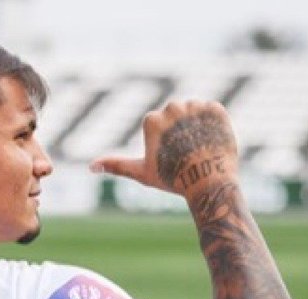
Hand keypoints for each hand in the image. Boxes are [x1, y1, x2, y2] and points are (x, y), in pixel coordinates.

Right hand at [90, 100, 238, 198]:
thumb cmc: (173, 179)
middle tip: (187, 153)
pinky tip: (212, 140)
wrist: (209, 182)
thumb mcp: (142, 172)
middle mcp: (172, 108)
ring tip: (200, 147)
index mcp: (152, 120)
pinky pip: (213, 111)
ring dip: (197, 125)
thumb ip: (117, 165)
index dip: (165, 142)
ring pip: (194, 110)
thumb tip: (91, 166)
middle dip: (180, 130)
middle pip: (176, 114)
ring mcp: (195, 107)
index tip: (172, 156)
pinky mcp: (216, 109)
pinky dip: (214, 123)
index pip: (158, 124)